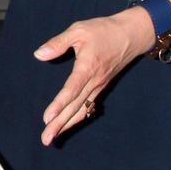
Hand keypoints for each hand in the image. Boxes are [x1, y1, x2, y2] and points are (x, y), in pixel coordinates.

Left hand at [33, 6, 155, 144]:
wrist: (132, 34)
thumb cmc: (103, 30)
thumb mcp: (79, 30)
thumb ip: (58, 43)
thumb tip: (39, 54)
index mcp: (87, 67)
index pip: (71, 90)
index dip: (59, 105)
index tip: (47, 118)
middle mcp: (94, 81)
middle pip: (75, 106)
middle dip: (59, 124)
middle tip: (45, 139)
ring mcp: (99, 86)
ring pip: (82, 109)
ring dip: (67, 124)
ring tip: (52, 137)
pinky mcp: (101, 86)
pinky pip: (88, 106)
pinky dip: (77, 117)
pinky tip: (68, 125)